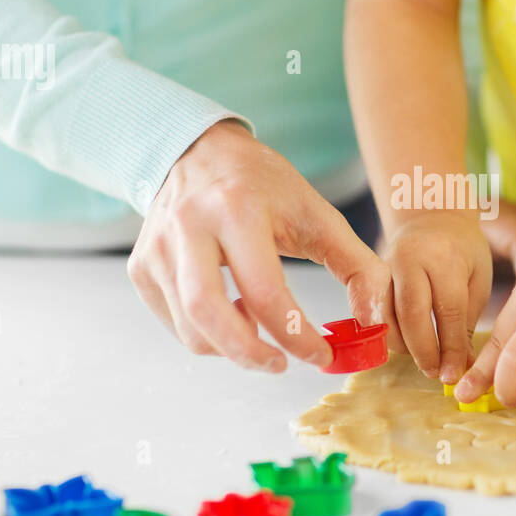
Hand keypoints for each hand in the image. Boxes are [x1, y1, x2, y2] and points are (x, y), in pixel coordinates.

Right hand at [128, 120, 389, 369]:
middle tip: (280, 364)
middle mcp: (189, 227)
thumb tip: (374, 323)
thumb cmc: (263, 187)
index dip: (296, 335)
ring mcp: (157, 248)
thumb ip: (358, 267)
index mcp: (237, 209)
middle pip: (209, 315)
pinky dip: (206, 334)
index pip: (265, 292)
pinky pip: (174, 322)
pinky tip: (230, 312)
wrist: (198, 151)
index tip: (321, 354)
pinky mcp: (141, 266)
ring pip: (190, 328)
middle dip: (250, 354)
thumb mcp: (318, 214)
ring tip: (258, 330)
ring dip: (230, 347)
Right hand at [383, 210, 491, 383]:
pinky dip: (388, 334)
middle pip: (411, 313)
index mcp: (444, 257)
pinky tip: (405, 346)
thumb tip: (464, 365)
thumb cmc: (461, 250)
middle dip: (423, 350)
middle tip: (434, 373)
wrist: (430, 216)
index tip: (454, 373)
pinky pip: (374, 312)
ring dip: (403, 346)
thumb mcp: (477, 278)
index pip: (448, 310)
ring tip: (423, 361)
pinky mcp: (372, 275)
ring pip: (386, 315)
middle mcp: (410, 259)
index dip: (451, 347)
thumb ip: (467, 320)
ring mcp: (385, 265)